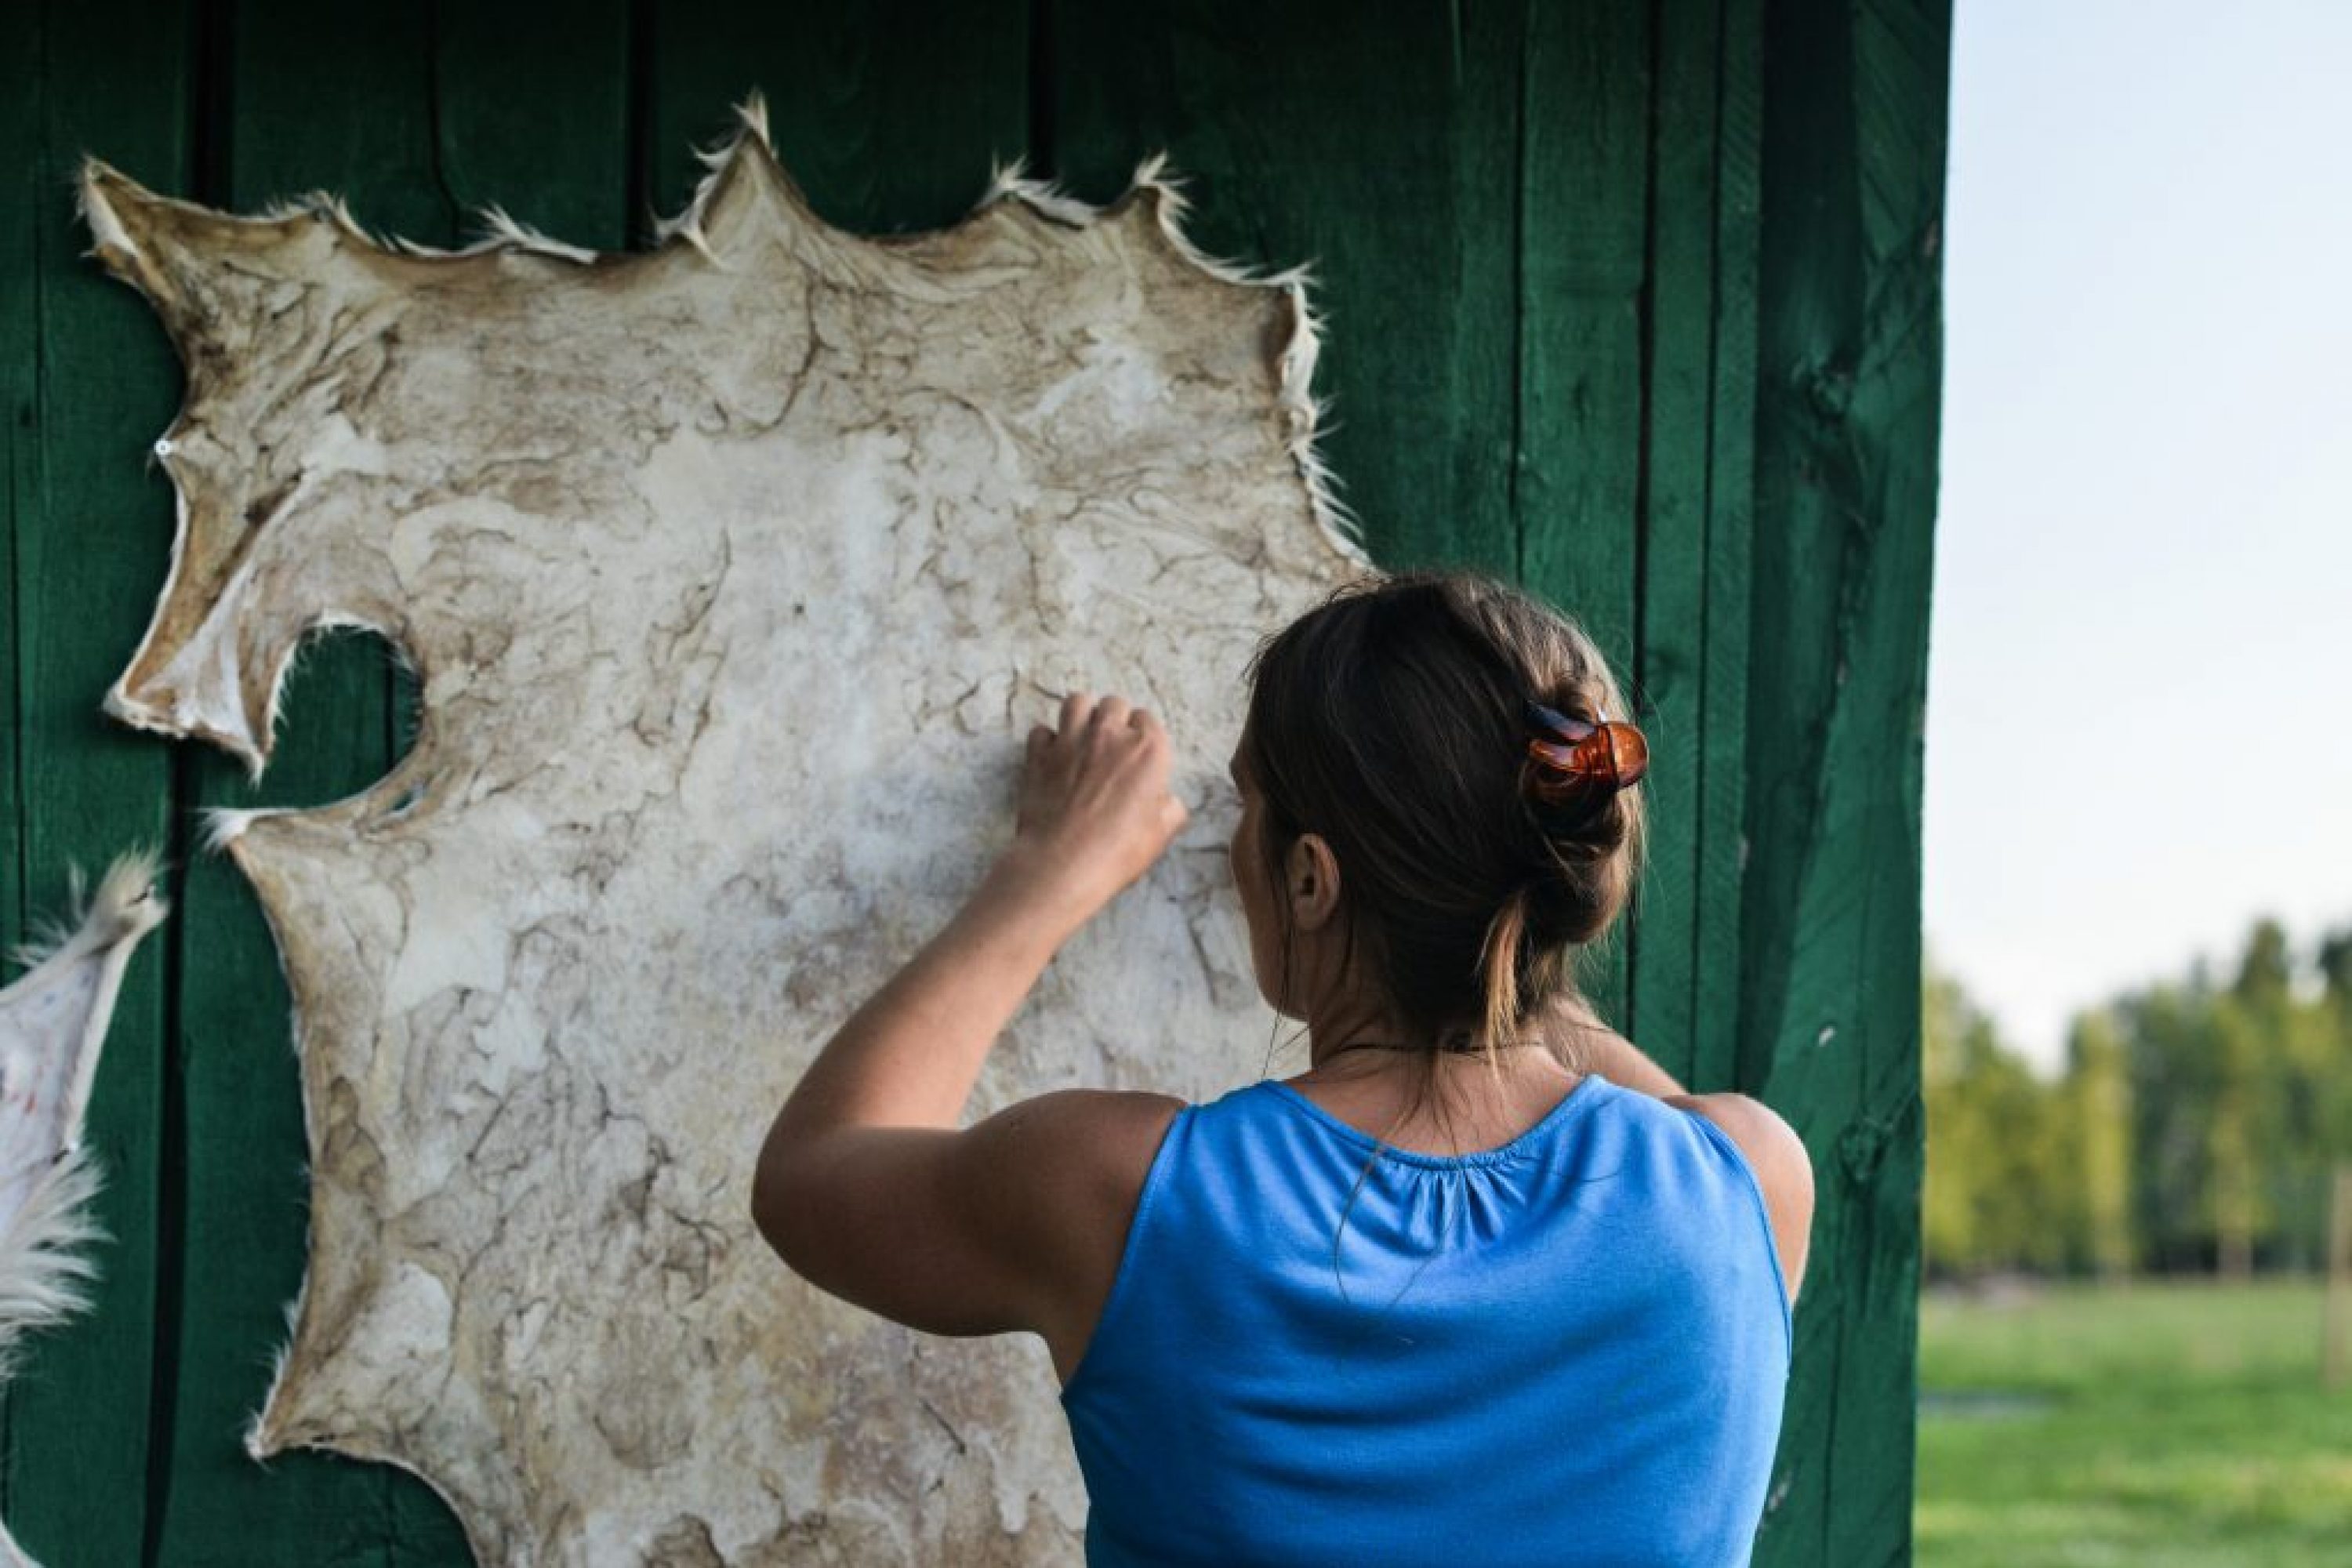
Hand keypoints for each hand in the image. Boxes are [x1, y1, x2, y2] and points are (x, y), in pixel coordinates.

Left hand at [1004, 692, 1187, 921]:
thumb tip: (1167, 801)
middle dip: (1115, 719)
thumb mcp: (1162, 833)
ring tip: (1083, 736)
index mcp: (1148, 750)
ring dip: (1082, 715)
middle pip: (1114, 704)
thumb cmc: (1119, 850)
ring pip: (1077, 702)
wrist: (1065, 863)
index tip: (1139, 754)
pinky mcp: (1040, 754)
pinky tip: (1053, 757)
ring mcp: (1071, 740)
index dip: (1144, 736)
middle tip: (1112, 745)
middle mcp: (1110, 735)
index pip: (1148, 720)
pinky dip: (1047, 740)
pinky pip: (1041, 730)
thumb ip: (1170, 807)